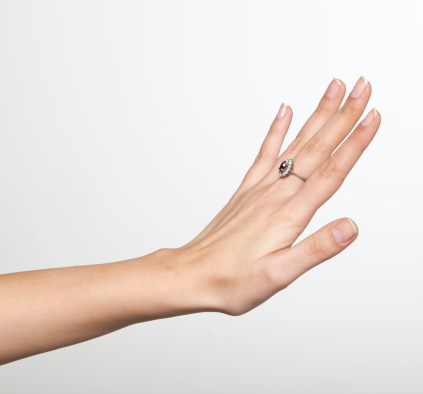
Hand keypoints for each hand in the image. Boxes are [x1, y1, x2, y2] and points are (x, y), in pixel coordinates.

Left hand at [175, 76, 380, 315]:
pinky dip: (276, 130)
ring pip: (295, 144)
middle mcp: (276, 194)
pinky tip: (285, 112)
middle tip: (362, 87)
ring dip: (317, 116)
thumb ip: (316, 249)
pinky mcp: (247, 191)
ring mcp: (260, 189)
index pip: (330, 172)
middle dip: (342, 116)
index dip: (354, 144)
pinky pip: (265, 153)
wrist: (194, 274)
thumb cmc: (233, 280)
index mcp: (289, 214)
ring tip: (333, 89)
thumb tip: (350, 227)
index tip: (372, 117)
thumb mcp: (279, 274)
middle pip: (316, 148)